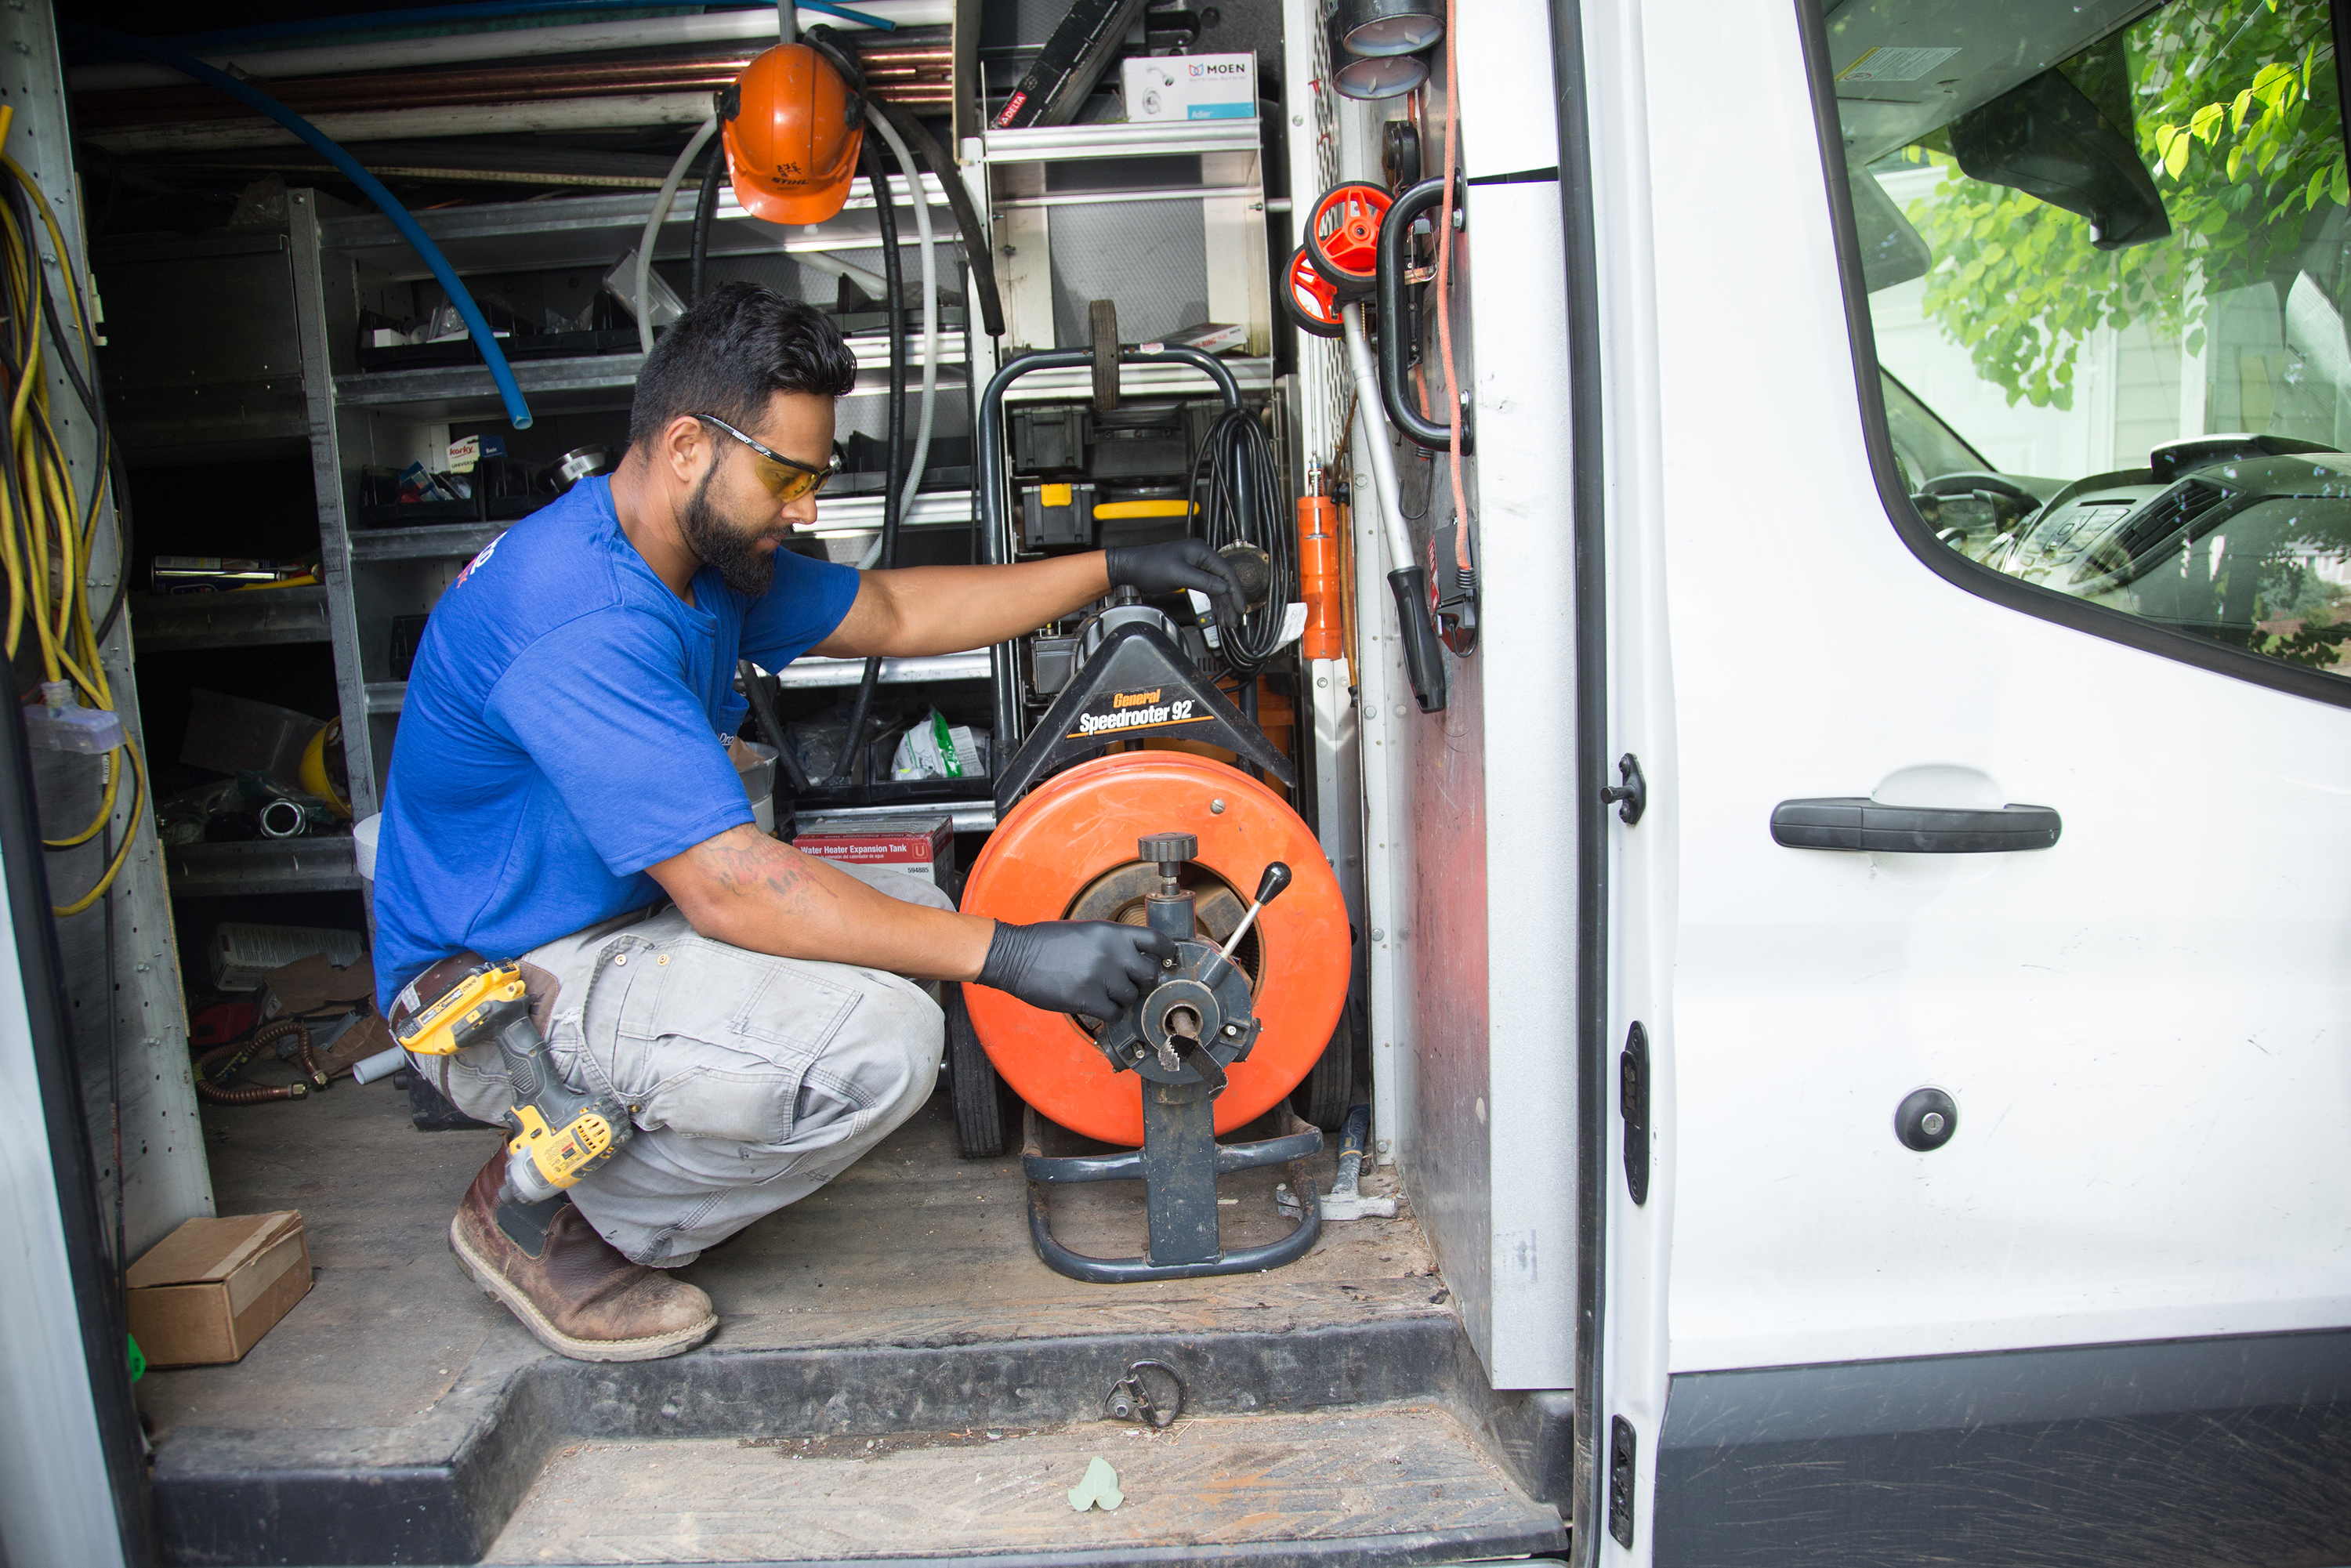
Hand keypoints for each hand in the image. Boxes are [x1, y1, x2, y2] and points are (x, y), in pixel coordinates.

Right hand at [975, 920, 1175, 1017]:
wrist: (1016, 956)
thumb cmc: (1046, 942)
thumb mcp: (1086, 931)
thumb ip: (1113, 942)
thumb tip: (1136, 956)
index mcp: (1111, 932)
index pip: (1156, 940)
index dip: (1167, 952)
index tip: (1168, 960)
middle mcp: (1111, 953)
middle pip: (1150, 973)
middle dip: (1144, 982)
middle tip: (1133, 984)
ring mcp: (1100, 977)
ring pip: (1131, 996)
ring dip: (1123, 999)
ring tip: (1105, 994)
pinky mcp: (1087, 999)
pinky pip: (1114, 1013)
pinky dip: (1110, 1014)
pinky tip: (1098, 1007)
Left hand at [1105, 540, 1245, 630]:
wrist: (1131, 568)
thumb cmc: (1149, 566)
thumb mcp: (1179, 575)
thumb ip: (1204, 581)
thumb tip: (1223, 588)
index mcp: (1201, 551)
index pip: (1226, 572)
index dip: (1236, 591)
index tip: (1240, 607)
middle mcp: (1201, 556)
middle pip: (1224, 581)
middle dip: (1230, 602)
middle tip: (1234, 619)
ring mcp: (1196, 565)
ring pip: (1216, 587)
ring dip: (1222, 605)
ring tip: (1226, 621)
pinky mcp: (1190, 574)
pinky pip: (1207, 588)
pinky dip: (1212, 602)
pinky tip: (1216, 613)